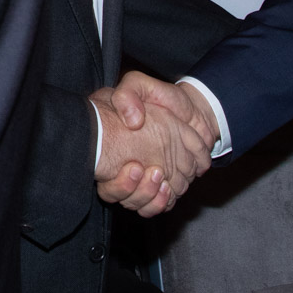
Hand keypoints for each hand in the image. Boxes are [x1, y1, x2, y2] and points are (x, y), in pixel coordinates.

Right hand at [92, 78, 213, 215]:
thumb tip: (132, 122)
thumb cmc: (163, 98)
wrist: (193, 111)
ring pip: (134, 203)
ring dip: (147, 195)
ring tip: (162, 179)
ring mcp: (141, 178)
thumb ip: (128, 96)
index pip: (99, 171)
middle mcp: (121, 164)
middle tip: (148, 170)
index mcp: (111, 143)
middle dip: (132, 189)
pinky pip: (154, 207)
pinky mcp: (161, 188)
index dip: (114, 178)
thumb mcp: (140, 86)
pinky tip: (168, 189)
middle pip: (115, 193)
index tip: (133, 166)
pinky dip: (160, 203)